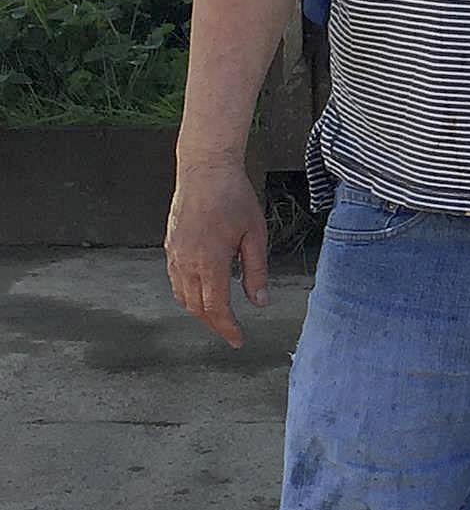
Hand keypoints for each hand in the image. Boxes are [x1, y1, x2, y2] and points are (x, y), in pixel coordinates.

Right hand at [165, 158, 268, 348]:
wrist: (205, 170)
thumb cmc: (233, 197)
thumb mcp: (255, 234)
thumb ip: (256, 271)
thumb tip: (259, 302)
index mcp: (210, 261)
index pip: (216, 307)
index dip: (227, 328)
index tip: (238, 340)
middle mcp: (187, 261)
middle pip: (196, 307)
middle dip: (214, 324)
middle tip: (231, 333)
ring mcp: (174, 254)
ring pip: (183, 296)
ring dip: (199, 311)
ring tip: (218, 317)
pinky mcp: (170, 246)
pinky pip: (176, 280)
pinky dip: (188, 294)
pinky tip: (202, 294)